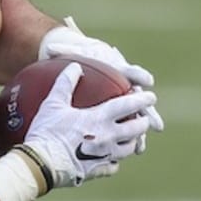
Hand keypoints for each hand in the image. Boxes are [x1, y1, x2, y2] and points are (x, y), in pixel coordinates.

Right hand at [19, 61, 153, 188]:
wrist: (40, 164)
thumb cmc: (46, 132)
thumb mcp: (53, 104)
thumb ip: (65, 83)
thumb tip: (75, 66)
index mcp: (100, 118)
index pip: (128, 105)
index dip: (142, 99)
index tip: (151, 97)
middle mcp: (108, 137)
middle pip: (136, 129)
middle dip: (143, 122)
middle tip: (143, 119)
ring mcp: (104, 155)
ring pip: (128, 149)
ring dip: (132, 142)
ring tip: (130, 140)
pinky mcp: (96, 171)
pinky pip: (112, 167)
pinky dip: (113, 163)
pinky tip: (110, 161)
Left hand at [39, 15, 163, 139]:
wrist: (89, 59)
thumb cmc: (82, 55)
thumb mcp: (73, 51)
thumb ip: (63, 48)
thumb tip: (49, 46)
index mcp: (117, 69)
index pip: (130, 72)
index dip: (139, 76)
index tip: (147, 81)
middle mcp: (124, 86)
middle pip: (137, 100)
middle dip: (145, 109)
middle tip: (151, 121)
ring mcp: (124, 102)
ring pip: (135, 118)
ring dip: (139, 132)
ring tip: (140, 146)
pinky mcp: (120, 115)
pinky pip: (127, 131)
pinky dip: (129, 142)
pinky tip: (128, 154)